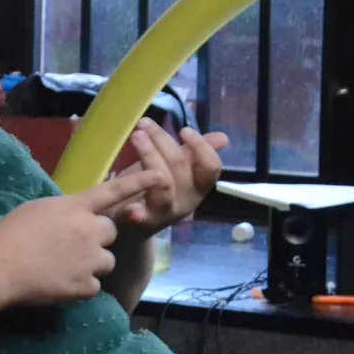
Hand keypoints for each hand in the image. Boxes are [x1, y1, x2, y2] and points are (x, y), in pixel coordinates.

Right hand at [0, 170, 164, 305]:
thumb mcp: (38, 209)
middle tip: (70, 244)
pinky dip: (79, 285)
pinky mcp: (87, 285)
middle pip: (110, 231)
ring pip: (106, 260)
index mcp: (75, 207)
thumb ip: (64, 211)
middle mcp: (89, 230)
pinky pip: (93, 284)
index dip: (139, 182)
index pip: (113, 191)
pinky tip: (58, 282)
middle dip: (97, 237)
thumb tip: (76, 216)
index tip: (161, 175)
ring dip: (91, 262)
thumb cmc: (10, 234)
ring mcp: (90, 259)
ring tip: (62, 265)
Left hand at [105, 119, 228, 240]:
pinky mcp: (140, 223)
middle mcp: (186, 202)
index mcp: (197, 187)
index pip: (211, 168)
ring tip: (135, 137)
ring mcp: (164, 213)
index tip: (184, 130)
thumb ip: (194, 154)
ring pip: (163, 184)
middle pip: (181, 168)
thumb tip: (222, 138)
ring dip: (149, 156)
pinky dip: (137, 212)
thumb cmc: (152, 191)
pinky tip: (132, 208)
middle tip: (143, 124)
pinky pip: (140, 217)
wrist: (130, 229)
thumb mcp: (174, 171)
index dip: (201, 148)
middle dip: (162, 141)